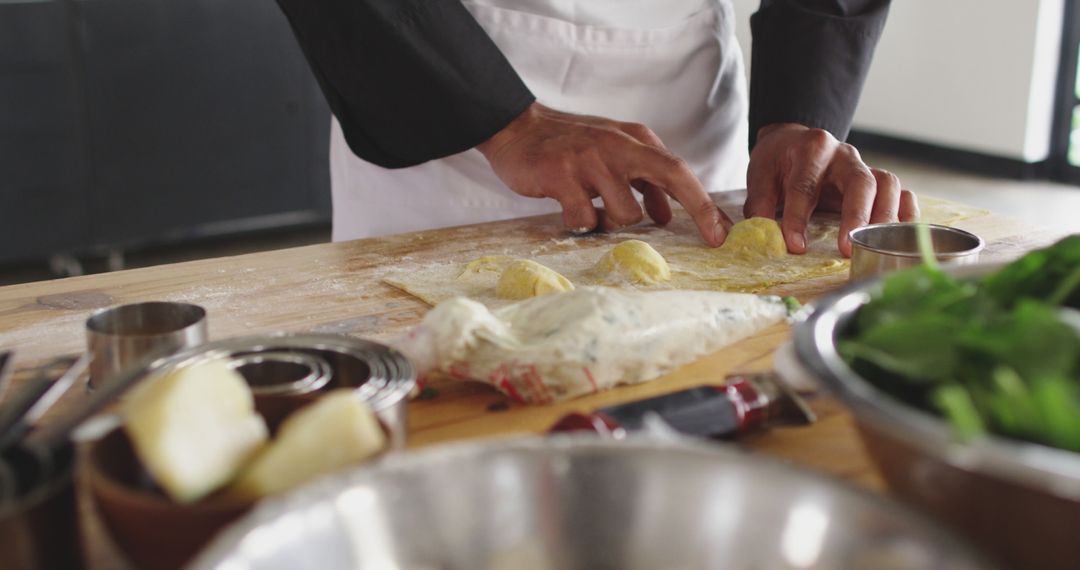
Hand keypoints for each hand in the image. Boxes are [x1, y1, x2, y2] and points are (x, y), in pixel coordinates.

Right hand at [476, 102, 731, 245]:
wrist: (516, 129)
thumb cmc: (569, 145)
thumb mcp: (612, 153)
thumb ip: (641, 180)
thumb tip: (666, 216)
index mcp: (635, 139)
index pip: (679, 170)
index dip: (705, 203)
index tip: (722, 234)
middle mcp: (618, 145)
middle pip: (671, 175)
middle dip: (699, 210)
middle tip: (712, 239)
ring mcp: (590, 159)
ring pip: (626, 212)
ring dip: (612, 223)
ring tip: (591, 210)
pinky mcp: (561, 175)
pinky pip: (585, 219)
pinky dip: (581, 224)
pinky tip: (569, 210)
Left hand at [744, 123, 918, 256]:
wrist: (793, 142)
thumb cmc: (778, 162)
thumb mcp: (760, 176)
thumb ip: (759, 204)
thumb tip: (762, 236)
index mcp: (812, 149)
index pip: (806, 184)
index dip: (800, 217)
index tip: (795, 246)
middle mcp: (844, 155)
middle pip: (860, 181)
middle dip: (856, 216)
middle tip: (848, 248)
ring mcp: (865, 166)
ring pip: (887, 185)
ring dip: (885, 217)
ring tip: (876, 247)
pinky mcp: (877, 181)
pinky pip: (902, 193)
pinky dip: (906, 214)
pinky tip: (900, 237)